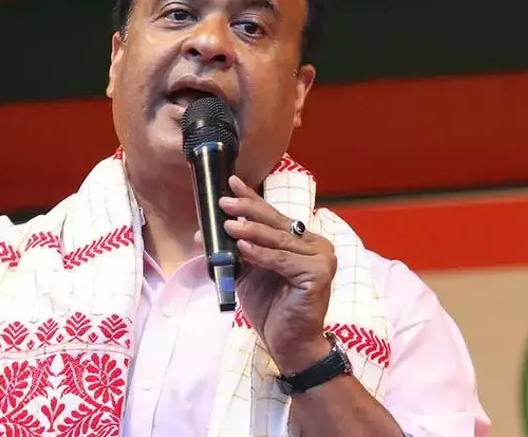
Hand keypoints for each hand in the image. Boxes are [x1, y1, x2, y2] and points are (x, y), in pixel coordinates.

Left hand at [219, 176, 336, 373]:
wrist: (291, 345)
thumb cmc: (273, 309)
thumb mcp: (250, 273)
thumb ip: (236, 251)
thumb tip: (205, 232)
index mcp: (304, 241)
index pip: (274, 216)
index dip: (252, 199)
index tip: (231, 182)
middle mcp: (317, 245)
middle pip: (277, 223)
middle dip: (248, 210)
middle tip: (224, 202)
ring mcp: (322, 259)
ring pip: (279, 240)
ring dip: (251, 230)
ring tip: (228, 224)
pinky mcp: (318, 275)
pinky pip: (282, 260)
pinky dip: (260, 253)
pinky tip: (242, 246)